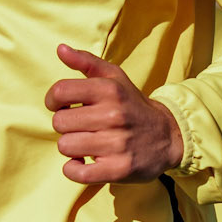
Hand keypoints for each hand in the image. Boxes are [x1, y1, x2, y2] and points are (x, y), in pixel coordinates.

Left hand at [45, 45, 184, 184]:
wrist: (168, 136)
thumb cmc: (132, 105)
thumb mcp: (115, 78)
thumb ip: (86, 62)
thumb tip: (60, 48)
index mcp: (109, 90)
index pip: (60, 92)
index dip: (53, 100)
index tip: (63, 105)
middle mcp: (113, 115)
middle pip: (59, 122)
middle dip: (66, 125)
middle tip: (81, 126)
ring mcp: (117, 144)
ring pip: (65, 146)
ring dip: (71, 147)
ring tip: (86, 143)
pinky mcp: (118, 169)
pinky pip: (76, 172)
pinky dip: (73, 169)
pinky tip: (83, 162)